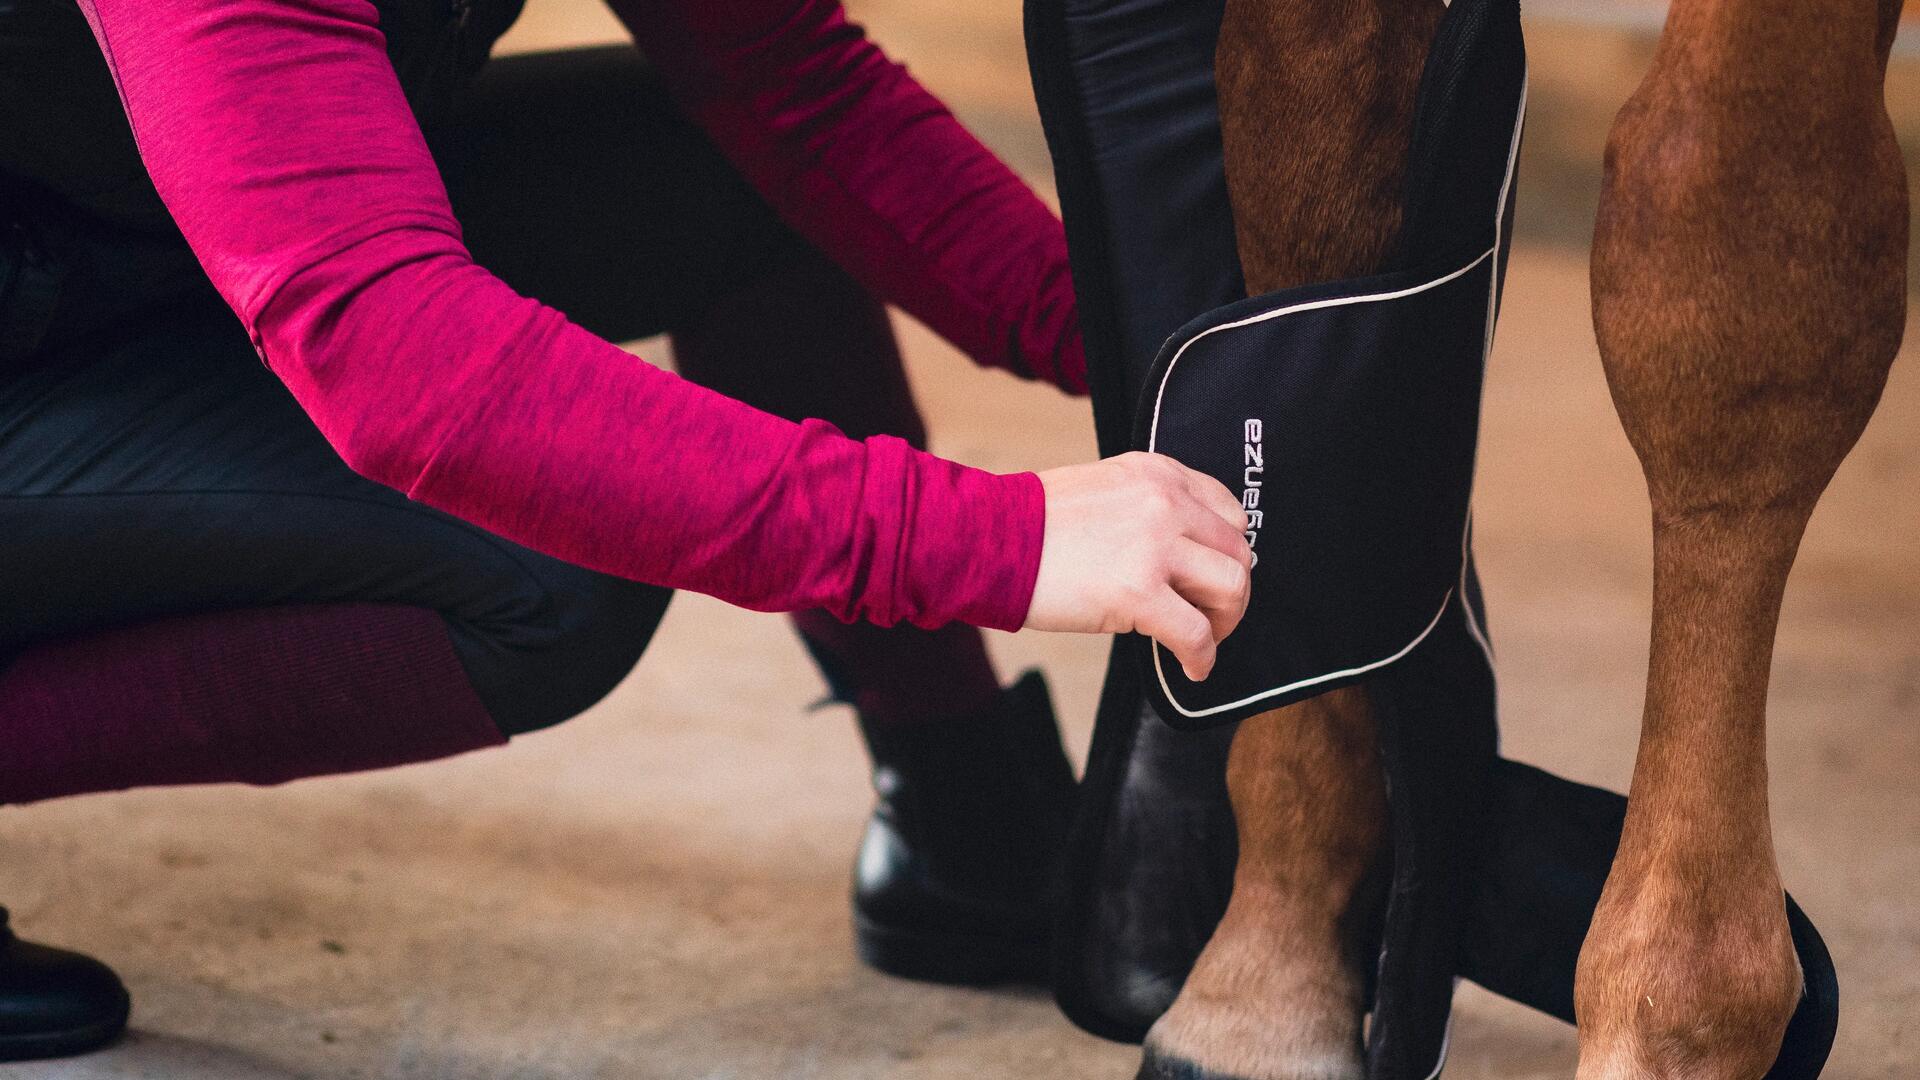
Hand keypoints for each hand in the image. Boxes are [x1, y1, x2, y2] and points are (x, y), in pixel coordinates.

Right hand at [1025, 452, 1252, 680]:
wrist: (987, 538)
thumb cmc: (1031, 522)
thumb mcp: (1104, 488)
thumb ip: (1147, 508)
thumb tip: (1179, 553)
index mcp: (1158, 474)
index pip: (1228, 510)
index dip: (1227, 550)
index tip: (1213, 574)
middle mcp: (1166, 503)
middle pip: (1238, 551)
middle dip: (1232, 591)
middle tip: (1213, 615)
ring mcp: (1155, 547)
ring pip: (1231, 588)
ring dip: (1225, 621)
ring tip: (1203, 639)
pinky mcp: (1139, 593)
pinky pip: (1196, 634)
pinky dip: (1202, 657)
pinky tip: (1191, 668)